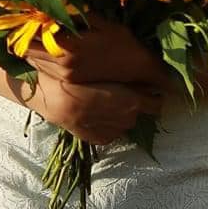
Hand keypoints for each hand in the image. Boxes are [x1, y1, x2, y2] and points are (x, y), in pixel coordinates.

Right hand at [23, 64, 159, 144]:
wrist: (50, 96)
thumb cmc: (77, 75)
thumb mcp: (106, 68)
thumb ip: (130, 75)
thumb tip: (149, 76)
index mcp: (133, 100)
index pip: (157, 103)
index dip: (153, 94)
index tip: (148, 89)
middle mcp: (127, 118)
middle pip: (139, 112)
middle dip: (133, 103)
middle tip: (116, 92)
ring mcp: (114, 131)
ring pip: (125, 123)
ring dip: (119, 114)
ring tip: (101, 103)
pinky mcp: (100, 139)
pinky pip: (112, 131)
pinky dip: (107, 124)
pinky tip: (93, 114)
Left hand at [27, 10, 162, 89]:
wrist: (138, 68)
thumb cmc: (123, 41)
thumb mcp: (102, 21)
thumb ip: (76, 13)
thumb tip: (54, 0)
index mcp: (68, 45)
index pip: (32, 35)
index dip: (22, 23)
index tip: (18, 10)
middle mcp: (62, 62)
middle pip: (26, 50)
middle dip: (21, 35)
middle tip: (19, 21)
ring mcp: (65, 73)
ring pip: (33, 60)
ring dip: (28, 47)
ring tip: (29, 32)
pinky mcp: (70, 80)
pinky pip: (44, 68)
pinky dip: (38, 57)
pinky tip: (44, 46)